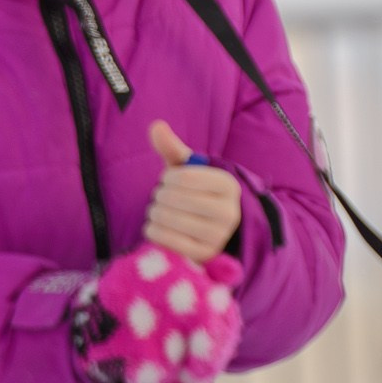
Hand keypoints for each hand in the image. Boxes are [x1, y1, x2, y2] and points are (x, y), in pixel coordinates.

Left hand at [143, 121, 241, 263]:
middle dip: (159, 195)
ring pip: (166, 218)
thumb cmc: (194, 194)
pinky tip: (157, 227)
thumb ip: (171, 147)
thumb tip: (156, 125)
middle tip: (164, 199)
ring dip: (154, 213)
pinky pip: (165, 240)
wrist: (209, 230)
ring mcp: (217, 237)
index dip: (168, 177)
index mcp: (228, 185)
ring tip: (160, 212)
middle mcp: (229, 212)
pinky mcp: (202, 256)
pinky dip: (153, 231)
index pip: (182, 177)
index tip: (171, 181)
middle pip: (172, 198)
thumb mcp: (186, 170)